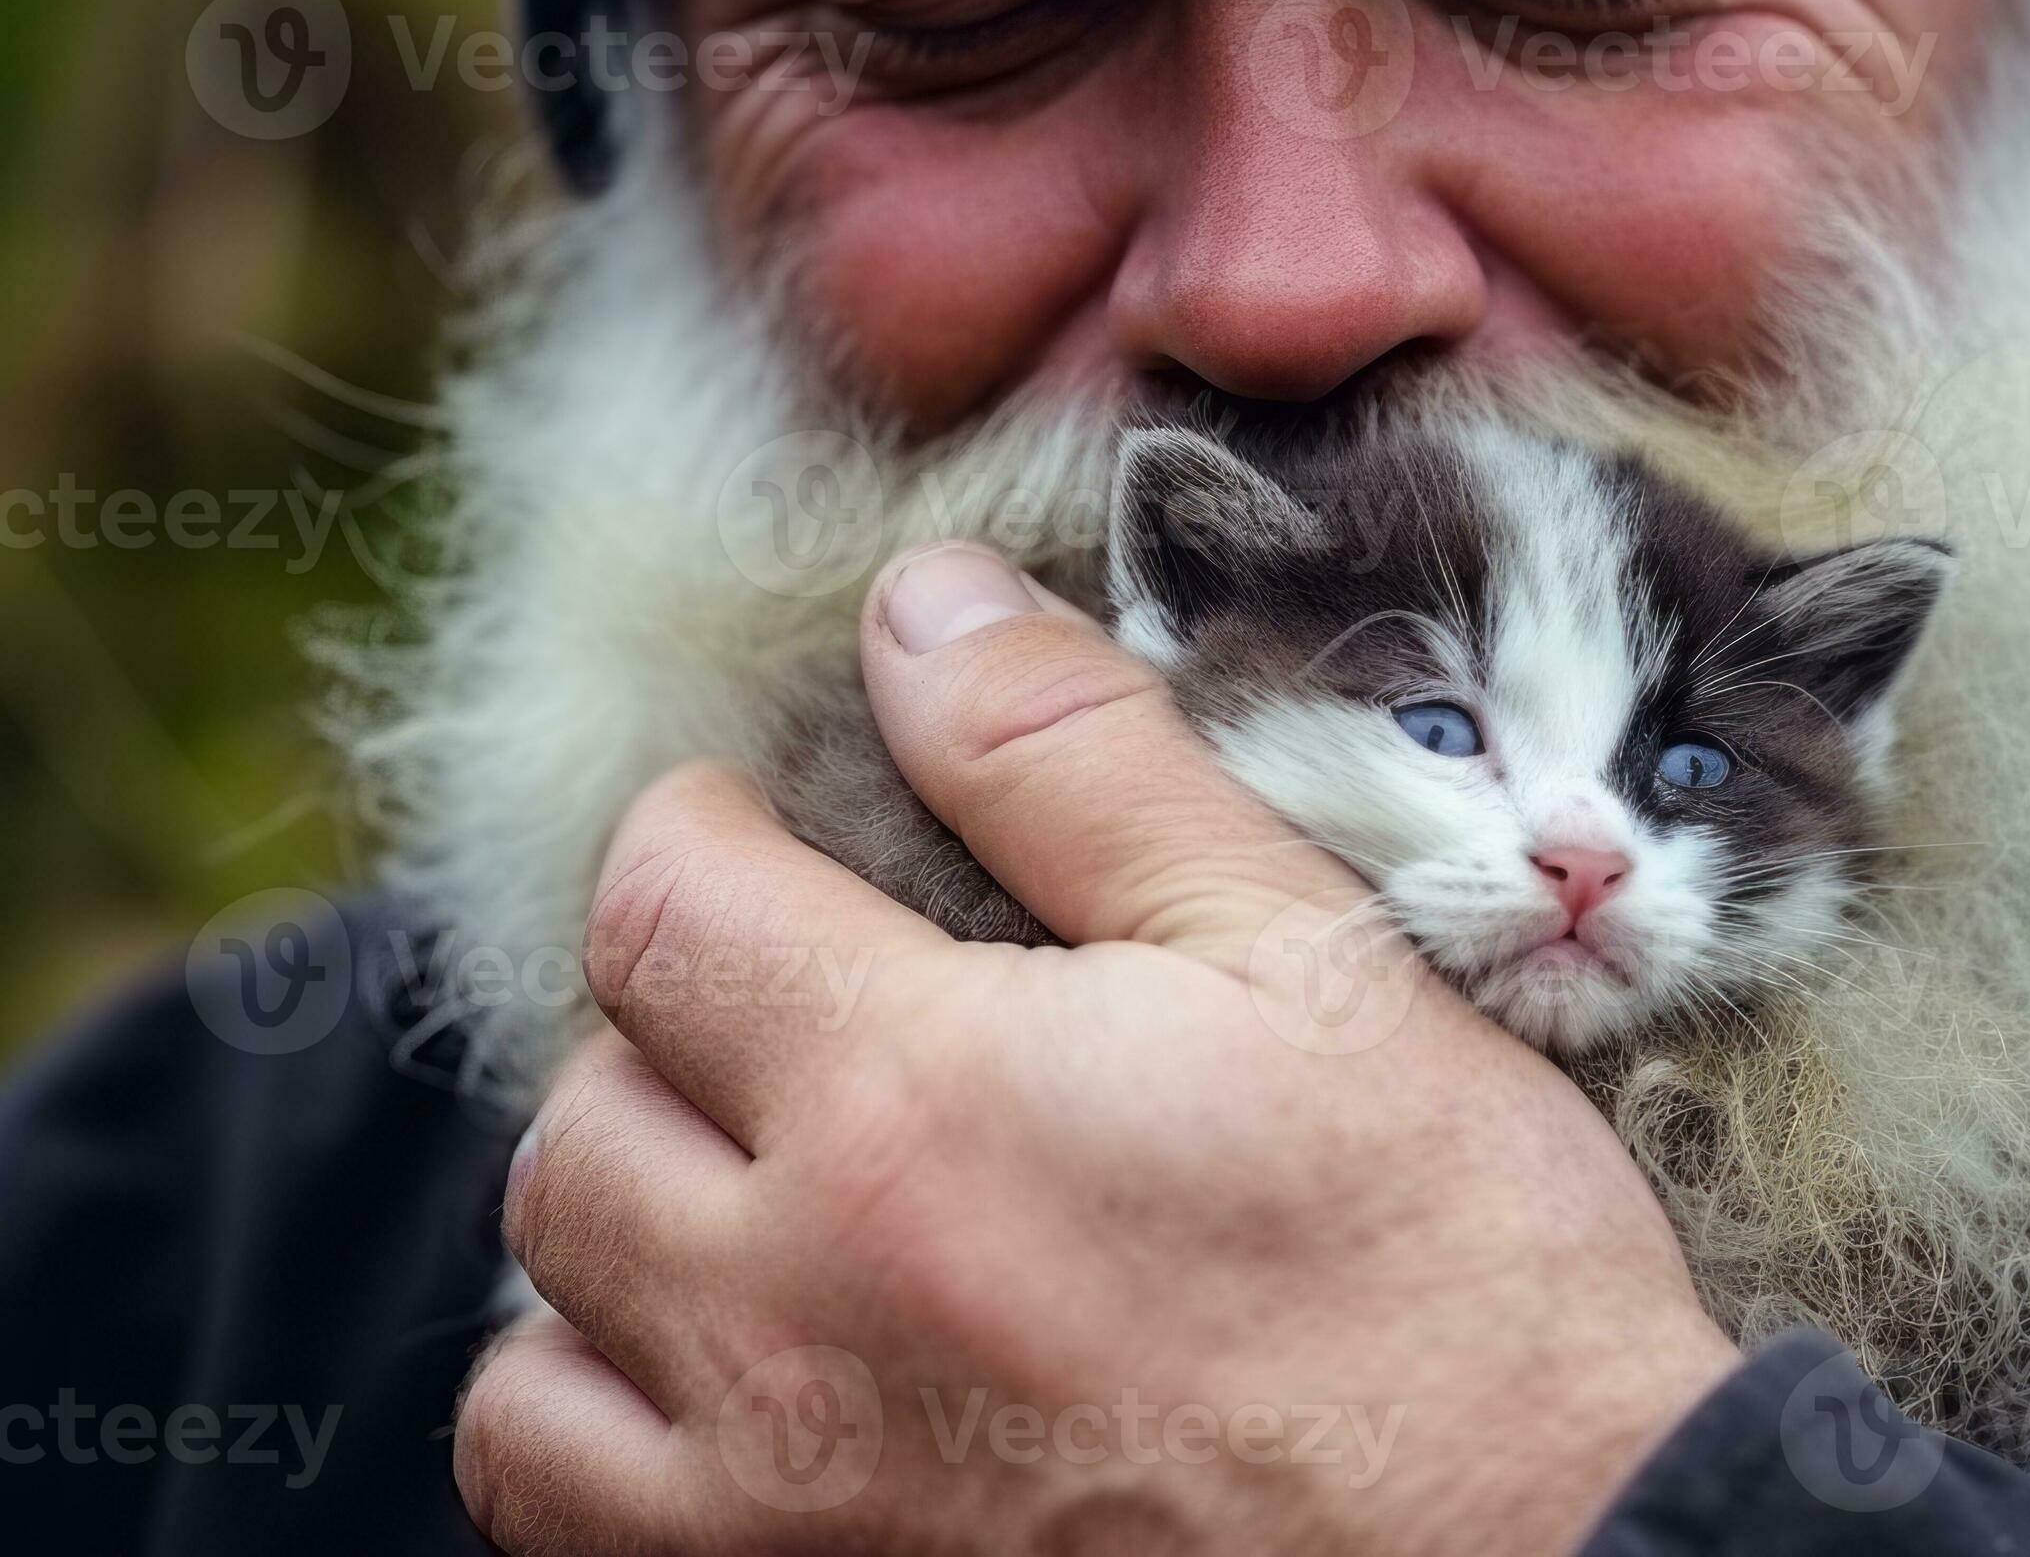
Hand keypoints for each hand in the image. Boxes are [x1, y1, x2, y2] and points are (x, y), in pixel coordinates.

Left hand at [456, 542, 1738, 1554]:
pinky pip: (564, 1515)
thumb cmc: (1449, 1267)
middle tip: (789, 1015)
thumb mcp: (1301, 959)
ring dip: (617, 1238)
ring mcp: (778, 1502)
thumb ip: (1080, 764)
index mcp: (912, 1097)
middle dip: (662, 1029)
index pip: (658, 903)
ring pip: (533, 1336)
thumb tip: (919, 609)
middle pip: (575, 1113)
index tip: (759, 829)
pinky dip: (609, 1428)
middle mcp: (795, 1309)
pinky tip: (740, 1382)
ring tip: (749, 1200)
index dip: (694, 830)